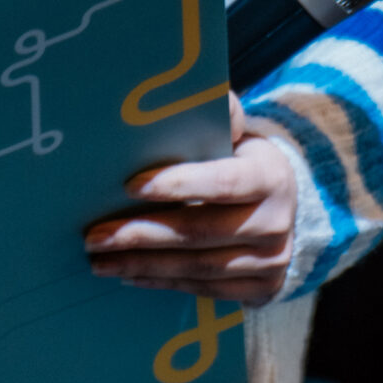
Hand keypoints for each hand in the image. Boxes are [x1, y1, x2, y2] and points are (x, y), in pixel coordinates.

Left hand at [82, 94, 297, 306]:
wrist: (287, 207)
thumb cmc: (241, 161)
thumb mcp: (238, 134)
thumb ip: (216, 113)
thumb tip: (185, 92)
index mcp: (270, 176)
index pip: (223, 182)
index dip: (177, 185)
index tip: (129, 186)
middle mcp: (276, 222)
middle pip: (201, 232)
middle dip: (142, 234)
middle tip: (95, 235)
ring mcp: (272, 262)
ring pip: (199, 267)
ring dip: (144, 265)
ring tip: (101, 260)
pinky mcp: (262, 290)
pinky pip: (205, 290)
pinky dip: (164, 283)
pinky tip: (130, 274)